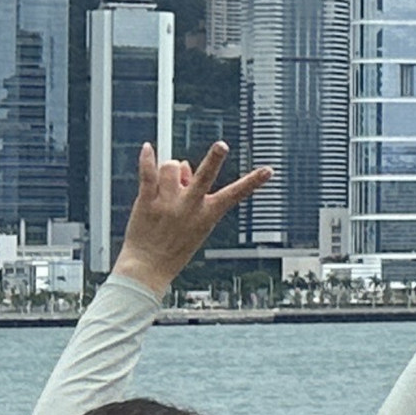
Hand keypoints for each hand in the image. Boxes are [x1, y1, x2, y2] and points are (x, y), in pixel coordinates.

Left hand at [111, 141, 270, 289]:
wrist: (148, 268)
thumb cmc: (174, 247)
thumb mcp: (195, 224)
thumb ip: (193, 192)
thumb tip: (184, 164)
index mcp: (208, 214)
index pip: (235, 194)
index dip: (253, 182)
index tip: (268, 171)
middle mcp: (189, 206)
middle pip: (204, 177)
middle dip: (214, 159)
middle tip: (222, 146)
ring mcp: (167, 203)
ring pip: (172, 167)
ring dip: (171, 170)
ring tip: (168, 185)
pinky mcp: (147, 202)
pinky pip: (147, 174)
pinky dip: (147, 159)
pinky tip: (147, 147)